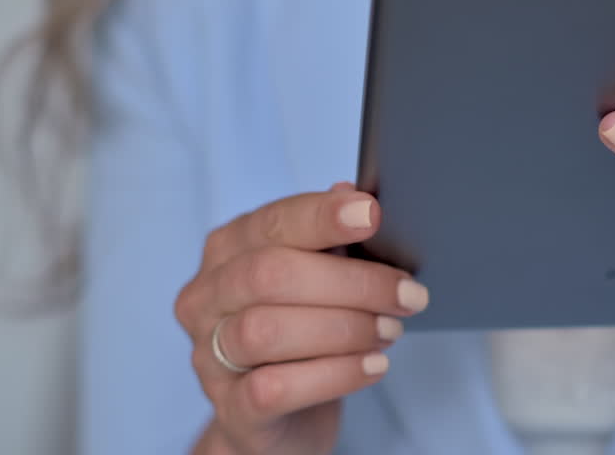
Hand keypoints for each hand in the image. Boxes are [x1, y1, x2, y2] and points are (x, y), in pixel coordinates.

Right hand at [174, 183, 429, 454]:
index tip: (372, 215)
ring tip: (391, 330)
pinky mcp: (230, 408)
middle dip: (352, 282)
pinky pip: (274, 388)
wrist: (281, 416)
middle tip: (407, 295)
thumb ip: (332, 239)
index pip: (271, 223)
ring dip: (345, 329)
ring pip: (265, 331)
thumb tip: (357, 196)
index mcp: (229, 250)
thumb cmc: (305, 329)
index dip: (321, 216)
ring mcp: (209, 356)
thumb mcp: (320, 277)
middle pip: (270, 274)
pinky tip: (374, 365)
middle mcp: (206, 297)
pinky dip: (334, 374)